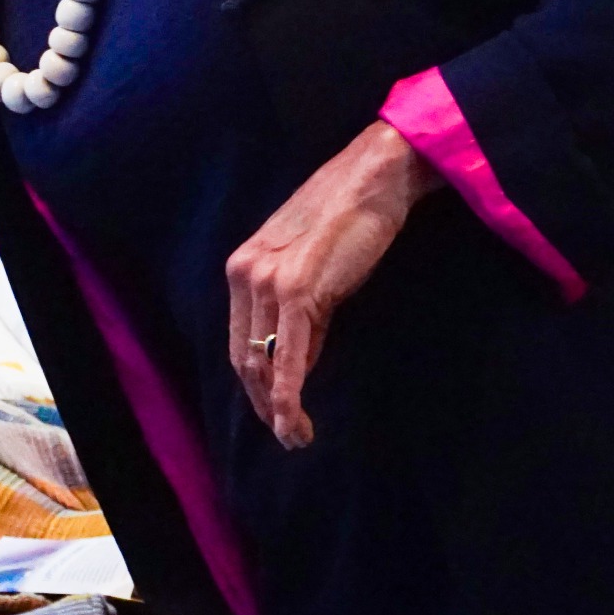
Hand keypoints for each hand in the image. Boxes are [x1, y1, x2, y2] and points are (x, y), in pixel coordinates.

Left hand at [227, 119, 440, 448]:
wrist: (374, 178)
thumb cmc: (351, 219)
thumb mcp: (312, 267)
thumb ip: (300, 309)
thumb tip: (299, 356)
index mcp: (243, 267)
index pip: (240, 337)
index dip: (254, 381)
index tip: (272, 410)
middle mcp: (245, 274)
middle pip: (244, 356)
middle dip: (262, 401)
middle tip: (285, 432)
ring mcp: (267, 281)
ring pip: (261, 361)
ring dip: (276, 407)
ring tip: (295, 436)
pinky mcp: (297, 290)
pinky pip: (287, 356)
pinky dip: (288, 395)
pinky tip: (295, 422)